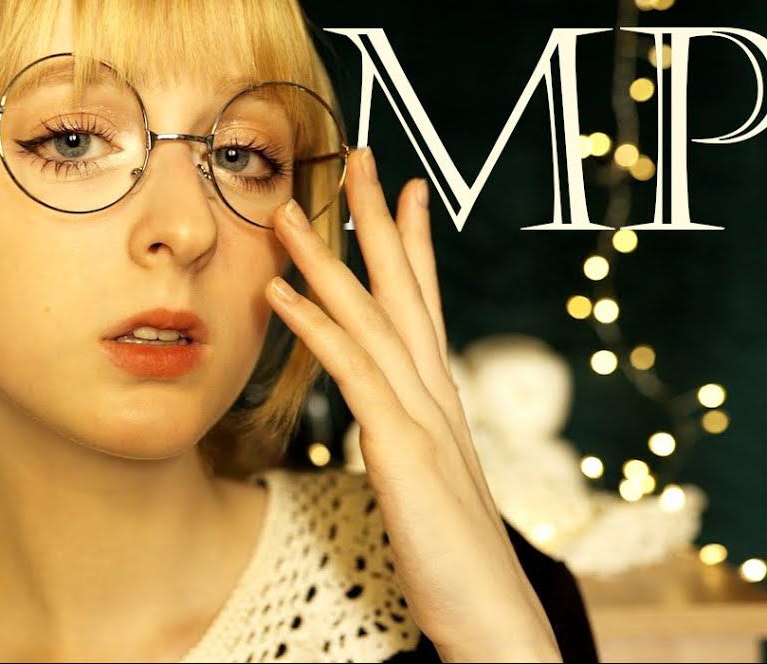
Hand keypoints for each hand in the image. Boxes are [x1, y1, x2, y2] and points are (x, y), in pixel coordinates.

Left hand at [263, 149, 561, 662]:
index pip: (425, 305)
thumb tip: (388, 423)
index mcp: (441, 400)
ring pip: (370, 316)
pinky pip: (349, 370)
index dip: (414, 245)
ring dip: (325, 257)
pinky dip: (313, 324)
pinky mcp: (401, 446)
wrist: (491, 614)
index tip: (404, 192)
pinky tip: (278, 291)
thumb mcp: (427, 484)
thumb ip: (409, 442)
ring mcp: (421, 415)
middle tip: (358, 155)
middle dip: (378, 220)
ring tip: (285, 211)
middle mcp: (435, 393)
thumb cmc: (454, 558)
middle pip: (404, 288)